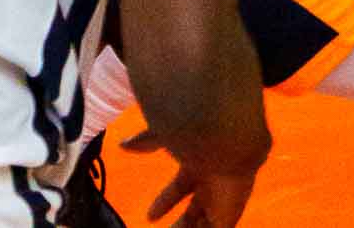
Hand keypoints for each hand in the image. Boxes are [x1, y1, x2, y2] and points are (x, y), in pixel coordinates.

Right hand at [122, 131, 257, 227]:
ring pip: (203, 224)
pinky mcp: (228, 217)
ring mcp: (221, 202)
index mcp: (199, 165)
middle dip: (181, 225)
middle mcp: (212, 185)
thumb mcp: (165, 135)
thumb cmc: (198, 135)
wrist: (229, 143)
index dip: (165, 202)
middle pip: (194, 212)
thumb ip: (146, 141)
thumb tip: (124, 144)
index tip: (150, 216)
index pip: (180, 188)